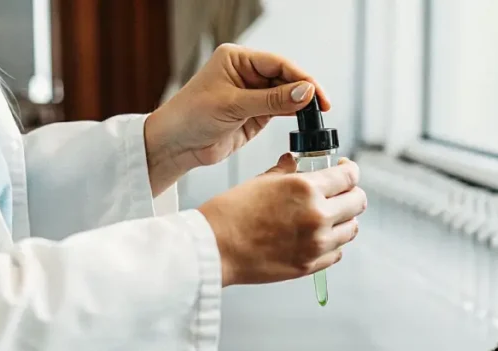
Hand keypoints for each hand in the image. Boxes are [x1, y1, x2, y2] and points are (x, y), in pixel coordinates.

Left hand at [145, 44, 329, 195]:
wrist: (175, 145)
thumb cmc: (191, 116)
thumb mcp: (233, 105)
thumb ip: (271, 100)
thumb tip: (305, 92)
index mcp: (238, 59)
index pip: (278, 64)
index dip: (301, 78)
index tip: (316, 94)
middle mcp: (247, 74)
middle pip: (286, 78)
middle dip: (304, 91)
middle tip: (321, 108)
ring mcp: (253, 95)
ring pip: (286, 95)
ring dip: (301, 104)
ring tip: (316, 116)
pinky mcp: (255, 115)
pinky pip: (281, 111)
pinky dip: (294, 115)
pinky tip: (304, 120)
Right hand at [197, 155, 365, 286]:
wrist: (216, 247)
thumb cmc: (232, 213)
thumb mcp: (262, 180)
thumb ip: (287, 170)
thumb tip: (296, 163)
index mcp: (306, 189)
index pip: (349, 177)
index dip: (350, 171)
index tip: (345, 171)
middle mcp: (317, 215)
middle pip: (358, 202)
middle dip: (351, 194)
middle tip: (341, 193)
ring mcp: (316, 243)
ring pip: (352, 229)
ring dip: (344, 220)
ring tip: (329, 216)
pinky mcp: (310, 265)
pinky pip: (337, 252)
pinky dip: (333, 243)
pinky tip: (318, 236)